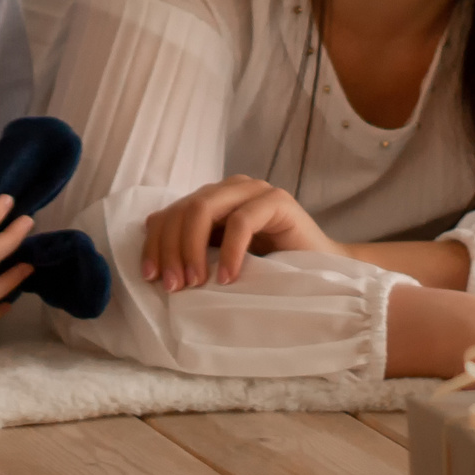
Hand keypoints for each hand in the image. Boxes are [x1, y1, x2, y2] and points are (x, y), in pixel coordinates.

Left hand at [142, 175, 341, 290]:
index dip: (155, 243)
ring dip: (193, 249)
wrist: (323, 270)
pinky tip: (227, 278)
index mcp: (211, 199)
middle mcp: (228, 189)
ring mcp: (253, 190)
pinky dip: (229, 252)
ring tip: (195, 283)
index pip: (171, 214)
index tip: (150, 277)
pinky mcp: (277, 201)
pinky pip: (242, 222)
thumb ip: (194, 245)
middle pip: (183, 210)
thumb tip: (151, 240)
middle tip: (173, 286)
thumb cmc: (270, 267)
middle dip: (170, 249)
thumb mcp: (221, 256)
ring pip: (204, 209)